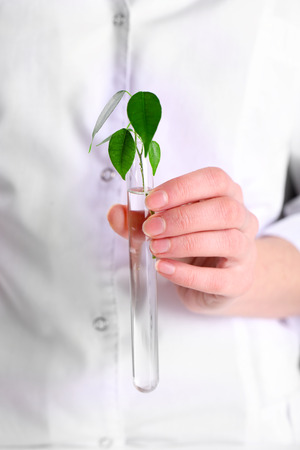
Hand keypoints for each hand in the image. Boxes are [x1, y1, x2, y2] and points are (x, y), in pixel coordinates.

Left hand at [108, 167, 258, 313]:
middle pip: (224, 209)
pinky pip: (218, 278)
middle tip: (151, 229)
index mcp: (227, 195)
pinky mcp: (240, 281)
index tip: (152, 201)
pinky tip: (165, 269)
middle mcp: (243, 219)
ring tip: (156, 249)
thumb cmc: (194, 246)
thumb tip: (115, 213)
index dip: (182, 187)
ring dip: (185, 243)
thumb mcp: (167, 227)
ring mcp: (246, 251)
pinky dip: (188, 274)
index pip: (213, 179)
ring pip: (227, 240)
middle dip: (182, 218)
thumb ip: (139, 219)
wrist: (217, 281)